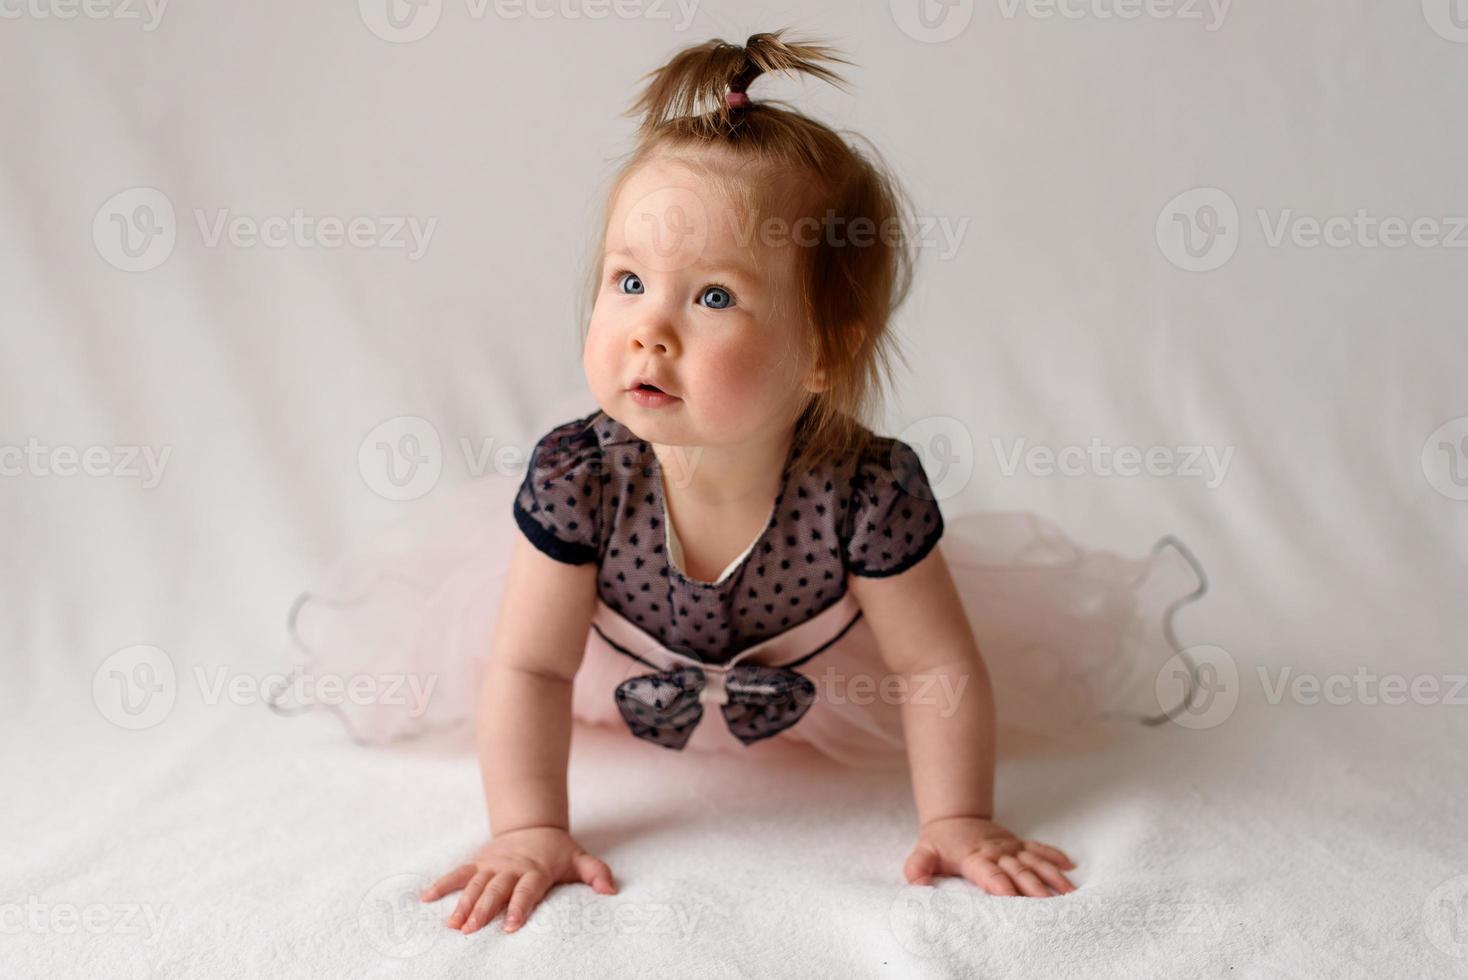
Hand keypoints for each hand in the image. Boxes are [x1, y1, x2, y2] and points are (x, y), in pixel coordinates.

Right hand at [420, 826, 616, 933]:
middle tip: (471, 930)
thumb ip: (596, 873)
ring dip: (462, 904)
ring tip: (452, 925)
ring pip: (475, 884)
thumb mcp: (580, 858)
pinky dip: (442, 884)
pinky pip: (458, 873)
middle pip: (496, 890)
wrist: (534, 824)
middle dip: (483, 910)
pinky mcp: (478, 863)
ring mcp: (492, 865)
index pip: (527, 890)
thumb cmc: (558, 850)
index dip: (519, 907)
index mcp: (535, 870)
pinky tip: (426, 898)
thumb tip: (610, 891)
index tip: (511, 926)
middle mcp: (511, 867)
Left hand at [904, 815, 1076, 897]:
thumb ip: (917, 868)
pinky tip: (1070, 867)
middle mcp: (996, 852)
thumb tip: (917, 885)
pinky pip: (1040, 848)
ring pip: (1034, 861)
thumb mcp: (922, 854)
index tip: (1010, 895)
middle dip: (1034, 886)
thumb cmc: (938, 843)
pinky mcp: (1019, 844)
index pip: (987, 872)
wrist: (954, 817)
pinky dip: (1055, 856)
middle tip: (1050, 902)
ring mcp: (1010, 847)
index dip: (998, 882)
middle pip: (1017, 870)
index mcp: (973, 857)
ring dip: (1051, 875)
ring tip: (1068, 891)